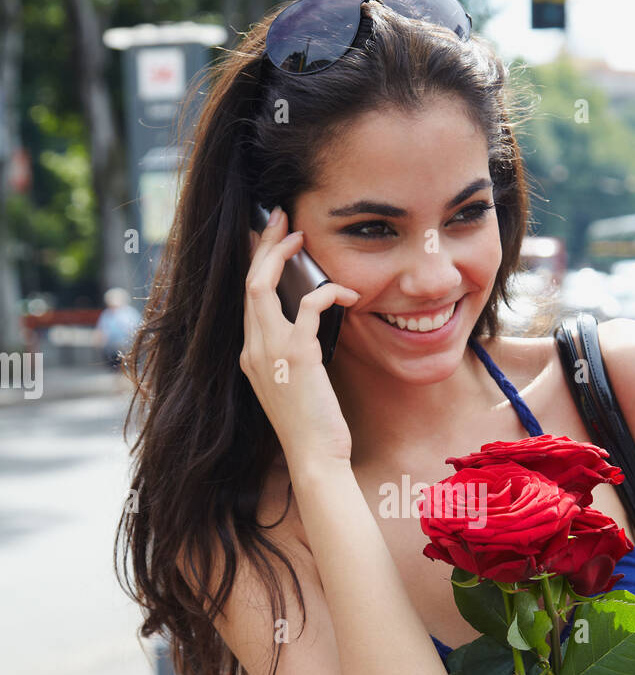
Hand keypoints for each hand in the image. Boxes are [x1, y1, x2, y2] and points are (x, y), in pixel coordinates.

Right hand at [243, 206, 360, 475]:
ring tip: (300, 235)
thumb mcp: (296, 386)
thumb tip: (310, 331)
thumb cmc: (312, 427)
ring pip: (262, 284)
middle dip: (263, 243)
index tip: (269, 238)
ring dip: (281, 253)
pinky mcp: (297, 355)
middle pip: (247, 281)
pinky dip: (328, 290)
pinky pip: (308, 304)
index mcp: (250, 355)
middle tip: (281, 217)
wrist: (314, 458)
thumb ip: (293, 356)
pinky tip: (347, 293)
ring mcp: (270, 351)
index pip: (247, 298)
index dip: (255, 262)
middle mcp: (252, 349)